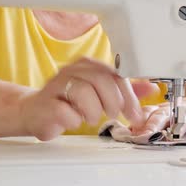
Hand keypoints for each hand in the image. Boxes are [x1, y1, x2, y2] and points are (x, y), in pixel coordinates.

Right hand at [19, 57, 158, 140]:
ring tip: (91, 118)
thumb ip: (124, 90)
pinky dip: (74, 120)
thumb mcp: (100, 94)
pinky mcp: (45, 104)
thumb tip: (151, 88)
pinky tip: (73, 120)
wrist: (35, 112)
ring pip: (83, 92)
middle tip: (113, 114)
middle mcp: (71, 71)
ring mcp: (56, 86)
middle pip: (100, 80)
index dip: (129, 96)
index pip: (114, 74)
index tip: (134, 113)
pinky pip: (64, 111)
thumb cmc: (69, 102)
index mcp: (86, 65)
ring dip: (93, 111)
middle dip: (113, 101)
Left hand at [131, 91, 185, 141]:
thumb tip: (131, 133)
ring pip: (182, 117)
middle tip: (144, 136)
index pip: (145, 115)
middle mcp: (173, 109)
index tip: (130, 134)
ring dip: (179, 125)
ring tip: (176, 134)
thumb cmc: (185, 111)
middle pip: (160, 115)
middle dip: (152, 125)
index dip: (137, 124)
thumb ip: (149, 123)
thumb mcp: (164, 117)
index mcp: (161, 111)